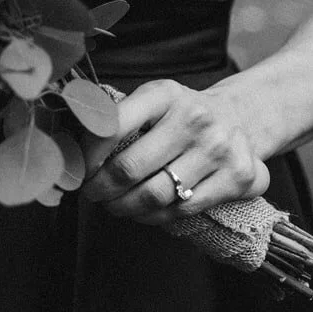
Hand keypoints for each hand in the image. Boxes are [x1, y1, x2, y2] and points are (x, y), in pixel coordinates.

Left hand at [80, 79, 271, 226]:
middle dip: (101, 190)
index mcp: (165, 94)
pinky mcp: (238, 178)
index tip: (79, 171)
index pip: (112, 127)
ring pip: (155, 195)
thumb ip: (118, 120)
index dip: (88, 156)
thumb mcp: (153, 101)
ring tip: (115, 205)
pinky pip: (182, 210)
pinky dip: (154, 217)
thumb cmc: (181, 115)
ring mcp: (219, 148)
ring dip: (124, 207)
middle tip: (92, 195)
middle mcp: (195, 118)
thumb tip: (70, 153)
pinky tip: (144, 212)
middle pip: (130, 169)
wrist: (242, 117)